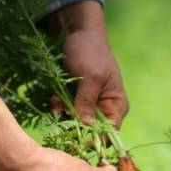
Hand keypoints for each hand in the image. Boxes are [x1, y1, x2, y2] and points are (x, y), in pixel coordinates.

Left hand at [51, 0, 127, 127]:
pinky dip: (59, 107)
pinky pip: (67, 112)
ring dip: (64, 114)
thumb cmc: (90, 51)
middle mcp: (105, 109)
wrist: (76, 31)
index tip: (76, 138)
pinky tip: (54, 97)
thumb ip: (87, 103)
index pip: (110, 134)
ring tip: (55, 101)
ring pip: (76, 123)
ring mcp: (90, 105)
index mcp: (117, 106)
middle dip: (74, 125)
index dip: (94, 140)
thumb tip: (86, 127)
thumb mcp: (90, 76)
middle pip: (91, 131)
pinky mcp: (76, 100)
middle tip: (61, 112)